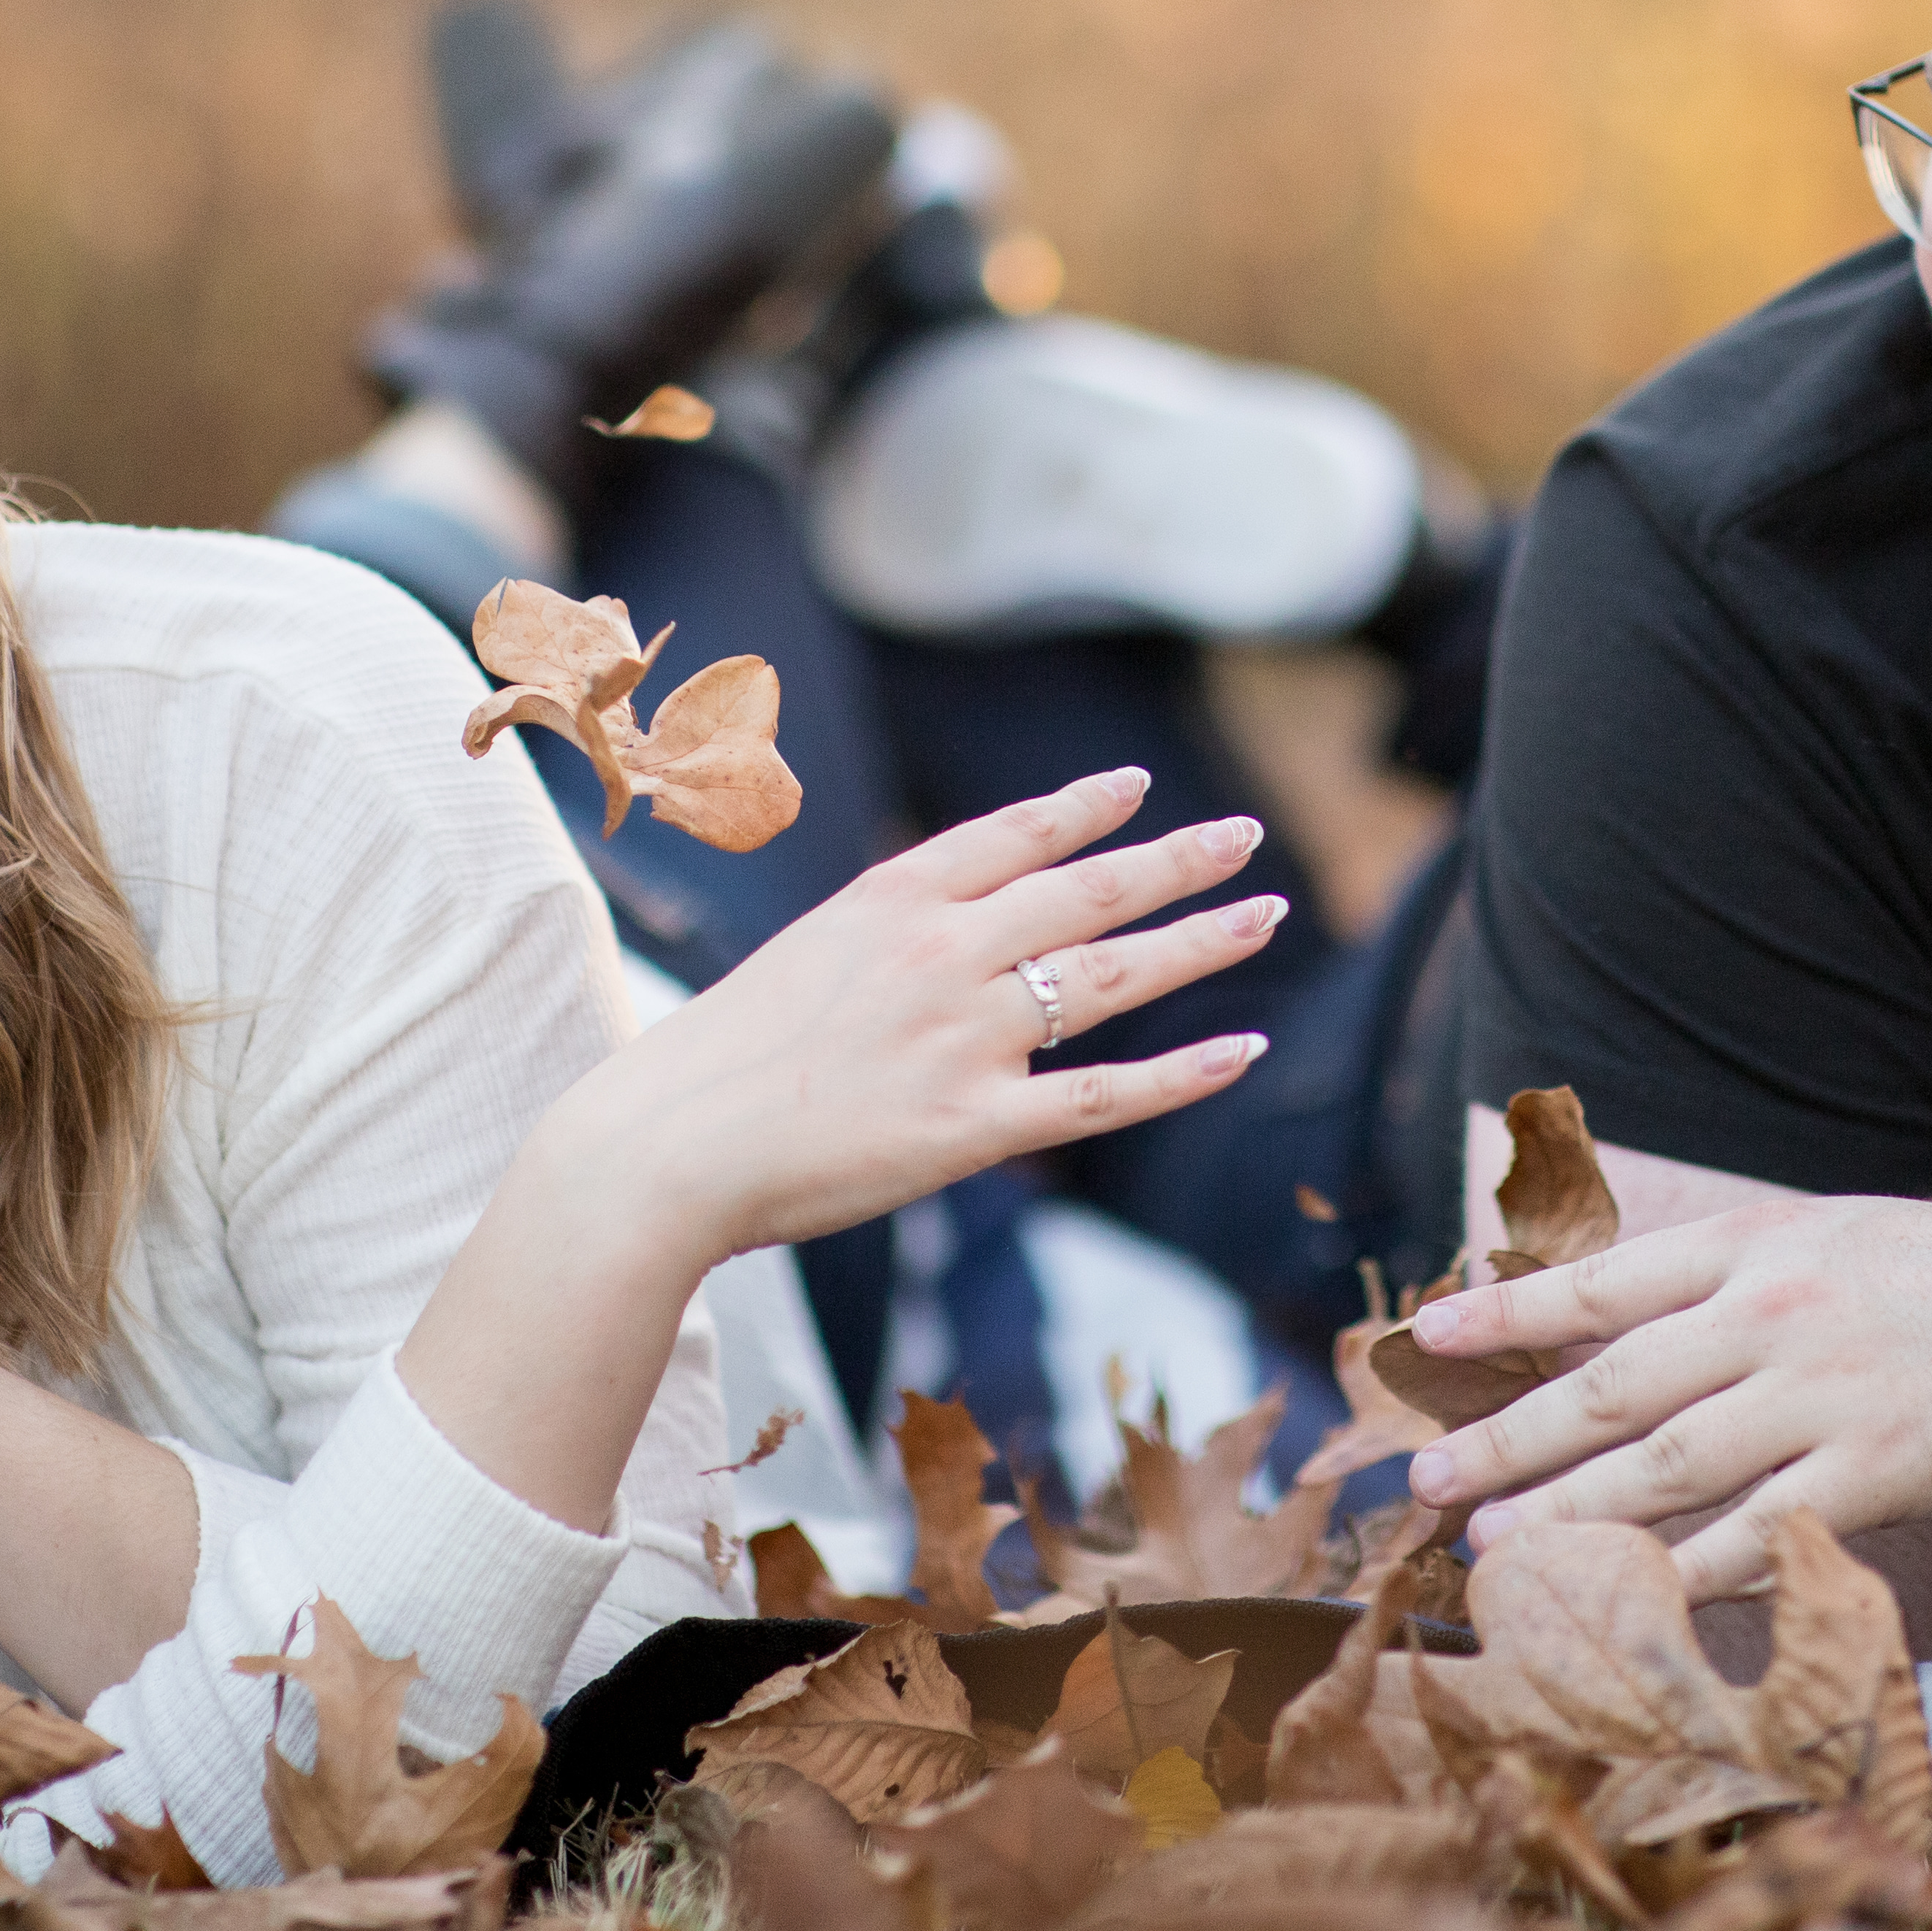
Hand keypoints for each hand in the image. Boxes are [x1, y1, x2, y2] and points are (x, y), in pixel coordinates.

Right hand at [540, 767, 1287, 1263]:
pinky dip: (1182, 1072)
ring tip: (1265, 914)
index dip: (1085, 808)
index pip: (1015, 834)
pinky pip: (1104, 1095)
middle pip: (1089, 889)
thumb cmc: (715, 1061)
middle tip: (1245, 837)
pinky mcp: (975, 1127)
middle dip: (1177, 859)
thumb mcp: (803, 959)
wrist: (666, 1144)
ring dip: (1200, 939)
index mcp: (892, 901)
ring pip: (1114, 975)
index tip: (1139, 787)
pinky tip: (1242, 1049)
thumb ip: (886, 943)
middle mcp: (943, 952)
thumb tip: (949, 940)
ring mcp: (967, 1037)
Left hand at [1396, 1198, 1931, 1598]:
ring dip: (1567, 1514)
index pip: (1603, 1281)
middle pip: (1611, 1386)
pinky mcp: (1879, 1473)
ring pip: (1665, 1469)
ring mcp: (1825, 1397)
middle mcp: (1776, 1314)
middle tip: (1424, 1480)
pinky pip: (1758, 1535)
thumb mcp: (1835, 1238)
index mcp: (1759, 1244)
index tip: (1425, 1339)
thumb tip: (1623, 1325)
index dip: (1506, 1314)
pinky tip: (1628, 1601)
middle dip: (1506, 1437)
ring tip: (1491, 1547)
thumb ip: (1736, 1279)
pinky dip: (1686, 1574)